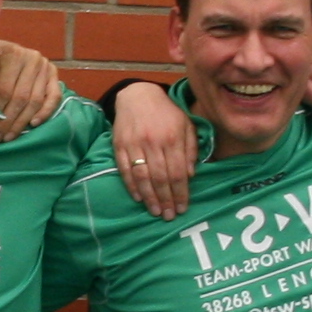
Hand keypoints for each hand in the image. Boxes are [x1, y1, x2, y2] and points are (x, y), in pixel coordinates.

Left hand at [0, 38, 65, 141]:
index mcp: (13, 53)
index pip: (5, 89)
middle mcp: (33, 59)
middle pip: (21, 98)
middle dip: (7, 122)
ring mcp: (45, 67)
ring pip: (36, 101)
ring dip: (22, 123)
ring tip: (8, 137)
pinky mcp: (53, 75)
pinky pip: (54, 97)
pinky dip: (45, 112)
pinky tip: (33, 125)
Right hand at [109, 82, 199, 221]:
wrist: (138, 95)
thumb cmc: (167, 113)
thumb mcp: (186, 125)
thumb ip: (191, 149)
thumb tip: (191, 175)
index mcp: (173, 137)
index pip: (178, 172)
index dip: (181, 192)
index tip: (183, 207)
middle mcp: (154, 141)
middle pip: (161, 177)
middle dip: (166, 199)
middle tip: (169, 215)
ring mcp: (135, 144)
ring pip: (143, 176)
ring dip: (150, 197)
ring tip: (155, 211)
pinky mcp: (120, 144)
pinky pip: (125, 169)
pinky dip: (131, 185)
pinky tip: (138, 197)